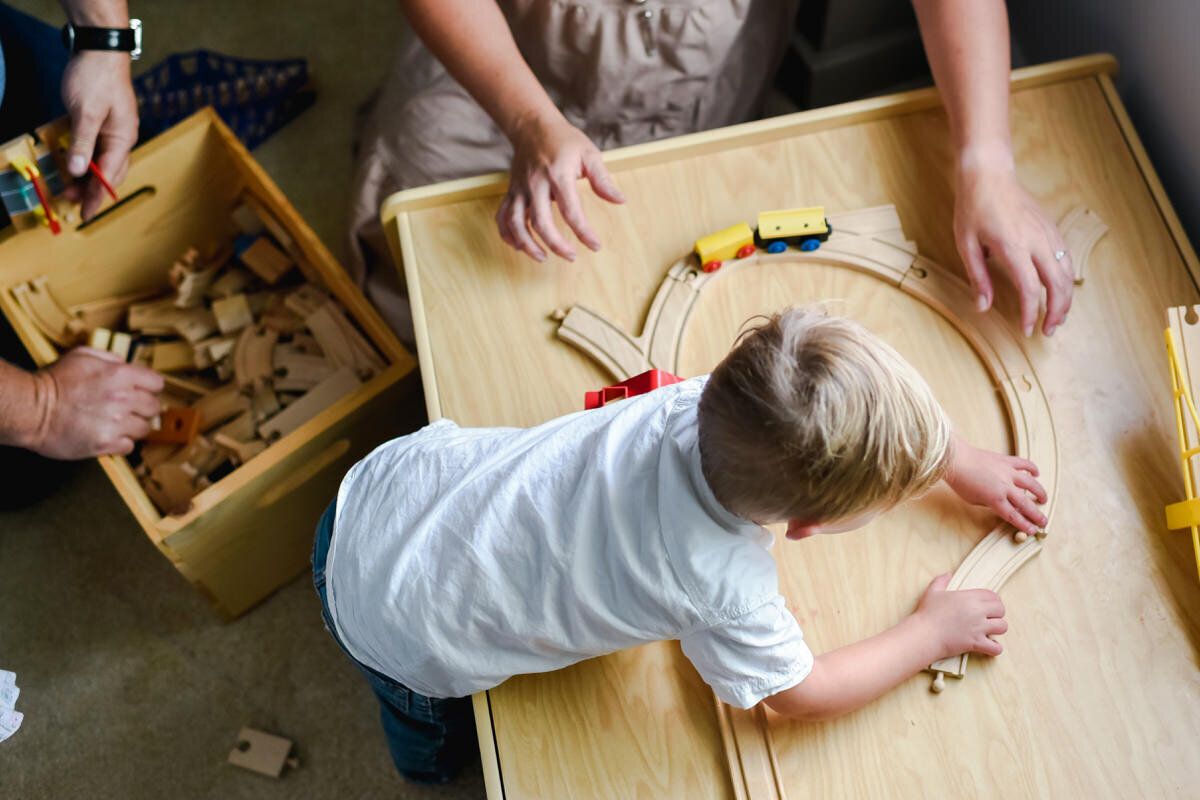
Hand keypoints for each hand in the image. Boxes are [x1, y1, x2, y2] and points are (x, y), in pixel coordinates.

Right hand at [25, 347, 162, 458]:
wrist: (30, 409)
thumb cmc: (52, 382)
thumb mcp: (81, 356)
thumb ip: (109, 357)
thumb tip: (125, 364)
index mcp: (120, 375)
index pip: (157, 383)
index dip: (149, 387)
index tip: (143, 391)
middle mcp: (122, 398)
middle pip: (154, 407)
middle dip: (143, 407)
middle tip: (130, 409)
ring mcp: (116, 422)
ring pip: (144, 428)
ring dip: (133, 426)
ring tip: (117, 423)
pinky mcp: (106, 443)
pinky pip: (129, 446)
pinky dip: (121, 443)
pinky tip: (109, 435)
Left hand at [60, 50, 138, 220]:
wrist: (101, 49)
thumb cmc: (96, 77)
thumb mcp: (85, 112)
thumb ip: (81, 142)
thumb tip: (77, 171)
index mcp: (122, 139)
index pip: (109, 176)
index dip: (95, 197)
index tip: (84, 214)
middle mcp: (122, 138)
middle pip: (110, 173)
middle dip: (91, 191)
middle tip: (71, 203)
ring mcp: (114, 130)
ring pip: (103, 163)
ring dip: (88, 177)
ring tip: (70, 187)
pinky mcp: (104, 122)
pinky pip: (97, 149)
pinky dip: (86, 160)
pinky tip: (74, 163)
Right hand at [496, 114, 624, 261]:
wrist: (533, 126)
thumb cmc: (564, 141)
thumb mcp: (589, 154)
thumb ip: (603, 180)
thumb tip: (621, 201)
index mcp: (558, 175)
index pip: (571, 211)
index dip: (584, 232)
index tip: (595, 246)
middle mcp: (535, 184)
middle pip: (541, 223)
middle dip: (556, 245)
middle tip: (572, 257)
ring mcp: (519, 189)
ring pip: (516, 224)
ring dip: (527, 245)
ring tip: (542, 257)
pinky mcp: (510, 192)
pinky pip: (503, 217)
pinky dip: (508, 234)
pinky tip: (520, 246)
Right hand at [915, 573, 1006, 660]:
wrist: (924, 634)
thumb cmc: (927, 613)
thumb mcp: (932, 592)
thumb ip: (941, 581)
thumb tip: (948, 574)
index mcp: (969, 597)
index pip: (993, 595)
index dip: (994, 600)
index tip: (989, 605)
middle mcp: (977, 611)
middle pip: (1001, 610)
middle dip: (997, 614)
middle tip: (989, 618)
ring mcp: (978, 628)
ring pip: (1002, 627)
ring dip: (997, 629)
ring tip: (990, 631)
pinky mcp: (976, 643)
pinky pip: (996, 647)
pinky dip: (995, 648)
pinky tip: (989, 646)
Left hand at [945, 436, 1047, 536]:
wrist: (955, 460)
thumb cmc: (960, 481)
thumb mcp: (973, 500)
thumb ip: (989, 503)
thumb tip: (1001, 504)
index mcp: (995, 499)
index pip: (1014, 516)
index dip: (1024, 524)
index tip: (1033, 530)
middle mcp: (1004, 486)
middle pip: (1025, 504)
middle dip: (1036, 515)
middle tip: (1043, 521)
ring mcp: (1007, 472)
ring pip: (1030, 483)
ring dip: (1039, 492)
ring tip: (1044, 498)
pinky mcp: (1006, 460)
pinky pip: (1024, 464)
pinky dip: (1032, 468)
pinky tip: (1036, 473)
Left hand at [954, 150, 1072, 336]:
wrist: (989, 175)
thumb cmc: (973, 208)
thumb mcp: (966, 245)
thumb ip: (977, 277)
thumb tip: (983, 307)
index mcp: (1014, 246)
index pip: (1030, 289)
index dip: (1030, 313)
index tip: (1026, 330)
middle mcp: (1037, 240)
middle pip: (1058, 284)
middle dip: (1057, 311)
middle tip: (1048, 331)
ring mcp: (1049, 233)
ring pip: (1068, 272)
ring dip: (1066, 298)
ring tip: (1057, 317)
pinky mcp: (1053, 229)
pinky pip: (1066, 259)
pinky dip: (1067, 280)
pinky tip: (1059, 292)